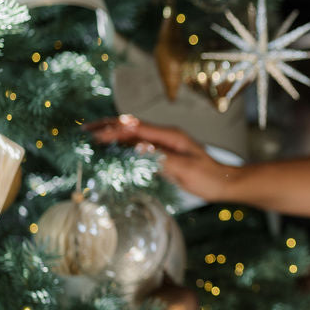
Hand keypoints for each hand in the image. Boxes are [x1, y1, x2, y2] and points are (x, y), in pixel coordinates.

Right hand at [86, 115, 240, 200]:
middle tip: (85, 130)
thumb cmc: (208, 177)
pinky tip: (113, 149)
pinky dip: (123, 145)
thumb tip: (138, 148)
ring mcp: (165, 144)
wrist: (225, 183)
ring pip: (134, 135)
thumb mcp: (185, 169)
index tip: (95, 135)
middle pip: (132, 127)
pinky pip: (139, 146)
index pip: (137, 129)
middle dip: (108, 127)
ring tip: (92, 137)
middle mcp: (166, 136)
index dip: (114, 131)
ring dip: (113, 134)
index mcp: (170, 136)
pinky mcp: (165, 154)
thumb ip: (161, 158)